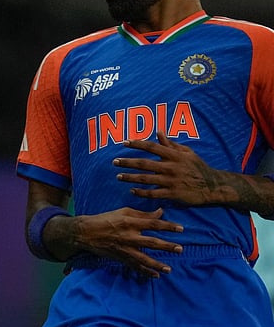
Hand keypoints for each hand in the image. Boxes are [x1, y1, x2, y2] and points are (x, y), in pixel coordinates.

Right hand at [67, 207, 182, 277]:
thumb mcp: (124, 212)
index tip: (181, 229)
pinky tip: (155, 276)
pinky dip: (144, 272)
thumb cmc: (105, 219)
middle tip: (180, 249)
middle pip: (151, 242)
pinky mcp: (120, 257)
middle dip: (166, 246)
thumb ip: (143, 214)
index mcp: (130, 223)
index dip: (168, 226)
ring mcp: (124, 249)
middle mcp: (129, 236)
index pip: (153, 224)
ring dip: (157, 264)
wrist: (86, 233)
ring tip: (168, 269)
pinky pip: (134, 266)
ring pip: (143, 258)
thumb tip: (161, 212)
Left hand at [113, 130, 227, 206]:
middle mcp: (171, 167)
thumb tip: (158, 132)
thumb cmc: (197, 167)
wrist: (212, 186)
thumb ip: (171, 144)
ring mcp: (171, 181)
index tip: (124, 143)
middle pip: (144, 163)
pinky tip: (132, 190)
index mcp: (174, 155)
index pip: (152, 147)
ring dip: (130, 177)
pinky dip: (141, 192)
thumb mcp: (187, 153)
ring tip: (118, 176)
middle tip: (114, 162)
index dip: (137, 144)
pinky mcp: (173, 194)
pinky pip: (153, 193)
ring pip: (145, 179)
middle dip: (127, 162)